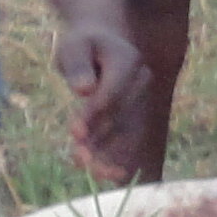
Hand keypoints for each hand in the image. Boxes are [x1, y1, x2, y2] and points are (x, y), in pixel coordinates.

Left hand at [53, 23, 148, 183]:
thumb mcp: (73, 47)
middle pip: (122, 115)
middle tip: (80, 159)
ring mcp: (143, 99)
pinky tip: (104, 173)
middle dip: (100, 140)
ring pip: (128, 131)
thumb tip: (84, 89)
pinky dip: (116, 155)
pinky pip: (129, 137)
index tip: (74, 132)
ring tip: (92, 172)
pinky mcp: (138, 114)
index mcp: (129, 60)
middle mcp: (142, 81)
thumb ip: (77, 65)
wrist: (102, 43)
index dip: (94, 114)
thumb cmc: (83, 44)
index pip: (112, 92)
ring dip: (110, 153)